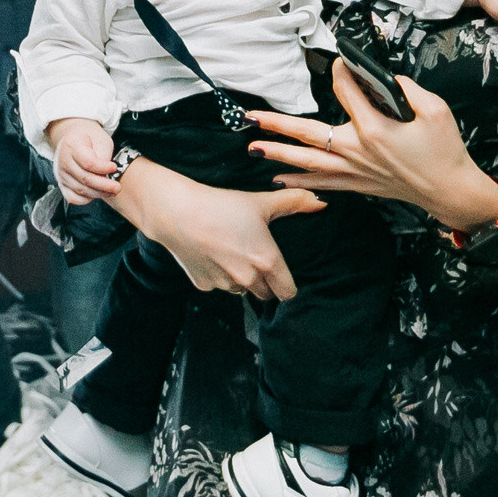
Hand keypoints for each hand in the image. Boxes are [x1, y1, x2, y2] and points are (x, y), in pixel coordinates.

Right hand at [49, 117, 117, 205]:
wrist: (75, 138)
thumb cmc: (91, 139)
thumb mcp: (100, 140)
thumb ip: (103, 156)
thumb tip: (107, 176)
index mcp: (72, 145)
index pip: (88, 162)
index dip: (103, 168)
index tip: (114, 167)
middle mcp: (63, 161)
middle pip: (84, 178)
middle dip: (104, 185)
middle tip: (117, 187)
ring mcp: (61, 174)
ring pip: (80, 190)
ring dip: (98, 193)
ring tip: (113, 191)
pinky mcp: (62, 184)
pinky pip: (72, 198)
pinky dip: (86, 199)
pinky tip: (98, 195)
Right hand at [111, 158, 315, 299]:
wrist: (176, 212)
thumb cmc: (222, 205)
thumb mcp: (261, 202)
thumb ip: (294, 202)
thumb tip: (321, 202)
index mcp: (267, 262)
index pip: (288, 293)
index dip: (288, 285)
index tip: (283, 275)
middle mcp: (248, 279)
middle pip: (266, 294)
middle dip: (266, 283)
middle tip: (258, 259)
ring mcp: (224, 285)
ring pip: (242, 291)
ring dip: (243, 280)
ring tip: (233, 253)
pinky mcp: (204, 286)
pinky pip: (219, 286)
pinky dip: (219, 276)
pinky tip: (212, 254)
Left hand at [251, 64, 497, 228]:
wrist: (449, 190)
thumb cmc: (444, 151)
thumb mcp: (435, 109)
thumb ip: (407, 88)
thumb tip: (383, 77)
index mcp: (374, 128)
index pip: (346, 91)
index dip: (342, 71)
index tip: (341, 61)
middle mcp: (356, 150)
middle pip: (307, 134)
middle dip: (276, 125)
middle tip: (250, 118)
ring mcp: (354, 170)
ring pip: (307, 161)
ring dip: (278, 154)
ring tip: (253, 148)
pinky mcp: (357, 184)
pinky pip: (320, 182)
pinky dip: (298, 180)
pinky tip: (278, 177)